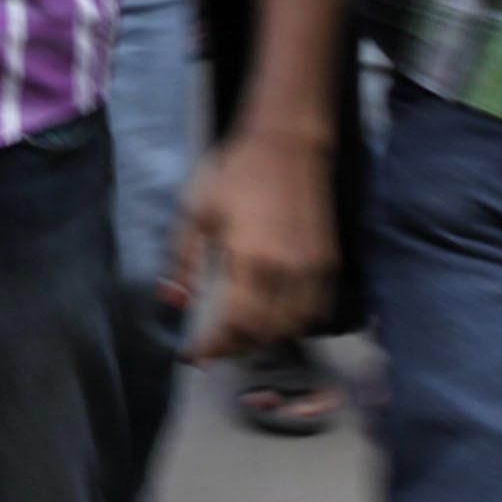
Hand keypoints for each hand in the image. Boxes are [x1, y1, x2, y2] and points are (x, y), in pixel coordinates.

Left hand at [165, 127, 333, 361]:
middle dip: (236, 347)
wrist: (285, 146)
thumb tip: (172, 301)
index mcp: (252, 260)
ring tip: (238, 337)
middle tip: (212, 347)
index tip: (194, 355)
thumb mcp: (197, 212)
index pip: (234, 323)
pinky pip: (314, 311)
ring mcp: (314, 270)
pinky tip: (272, 319)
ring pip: (293, 327)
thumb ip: (184, 261)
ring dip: (265, 340)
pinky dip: (293, 325)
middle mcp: (288, 272)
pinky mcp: (329, 263)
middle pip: (265, 332)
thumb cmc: (235, 173)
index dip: (214, 346)